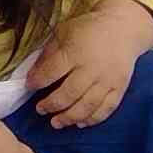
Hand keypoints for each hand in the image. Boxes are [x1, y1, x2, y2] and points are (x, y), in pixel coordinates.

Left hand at [29, 2, 152, 130]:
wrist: (122, 29)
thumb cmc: (88, 29)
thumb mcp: (64, 32)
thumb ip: (49, 54)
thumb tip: (34, 75)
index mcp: (75, 52)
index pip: (51, 72)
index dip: (37, 81)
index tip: (29, 86)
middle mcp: (92, 68)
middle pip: (69, 94)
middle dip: (51, 105)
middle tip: (40, 110)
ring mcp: (107, 80)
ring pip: (87, 106)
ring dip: (69, 117)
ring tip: (56, 123)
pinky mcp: (120, 88)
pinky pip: (106, 108)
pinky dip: (93, 119)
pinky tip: (81, 124)